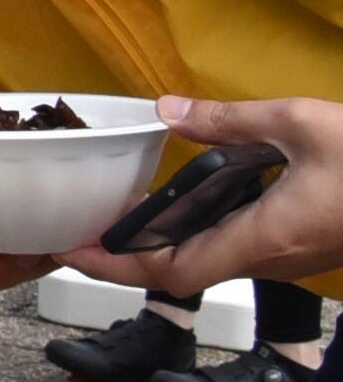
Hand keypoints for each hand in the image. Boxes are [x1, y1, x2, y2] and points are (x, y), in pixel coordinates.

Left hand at [66, 97, 342, 294]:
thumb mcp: (300, 124)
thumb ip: (228, 119)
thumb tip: (168, 109)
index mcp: (263, 239)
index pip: (171, 272)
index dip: (116, 268)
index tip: (73, 252)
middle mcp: (273, 259)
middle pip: (185, 272)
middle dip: (130, 258)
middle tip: (86, 232)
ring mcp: (292, 258)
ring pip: (214, 262)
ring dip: (166, 246)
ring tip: (123, 217)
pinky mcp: (307, 246)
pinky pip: (242, 248)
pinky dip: (203, 232)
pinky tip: (190, 204)